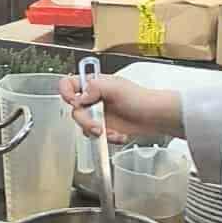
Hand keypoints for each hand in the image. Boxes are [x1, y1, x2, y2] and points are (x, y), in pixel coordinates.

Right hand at [58, 73, 181, 145]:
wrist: (155, 117)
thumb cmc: (141, 99)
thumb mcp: (117, 88)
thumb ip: (95, 88)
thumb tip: (80, 96)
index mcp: (94, 84)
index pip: (69, 84)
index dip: (66, 92)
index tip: (73, 102)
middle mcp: (93, 99)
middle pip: (75, 110)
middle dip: (85, 121)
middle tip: (97, 126)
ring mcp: (98, 114)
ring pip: (83, 126)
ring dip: (95, 132)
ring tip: (111, 133)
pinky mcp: (104, 128)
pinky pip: (95, 136)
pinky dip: (107, 138)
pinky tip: (118, 135)